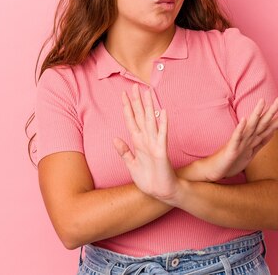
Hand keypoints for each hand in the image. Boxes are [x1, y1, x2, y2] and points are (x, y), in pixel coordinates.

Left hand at [113, 84, 180, 202]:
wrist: (161, 192)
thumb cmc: (148, 179)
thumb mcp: (131, 165)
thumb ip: (124, 152)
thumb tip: (114, 139)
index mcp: (138, 142)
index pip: (131, 121)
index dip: (127, 108)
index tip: (123, 95)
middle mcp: (146, 140)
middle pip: (140, 117)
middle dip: (137, 102)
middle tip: (134, 86)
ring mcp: (154, 144)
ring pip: (151, 121)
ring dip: (149, 107)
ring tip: (148, 93)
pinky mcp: (161, 151)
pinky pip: (161, 136)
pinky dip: (162, 124)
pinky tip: (163, 112)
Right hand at [201, 98, 277, 181]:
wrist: (212, 170)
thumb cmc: (231, 161)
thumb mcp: (250, 153)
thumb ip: (260, 142)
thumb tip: (272, 133)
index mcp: (252, 139)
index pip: (268, 127)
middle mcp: (246, 138)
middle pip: (261, 123)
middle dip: (271, 112)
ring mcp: (238, 142)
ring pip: (249, 127)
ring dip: (255, 114)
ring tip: (262, 102)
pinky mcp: (230, 149)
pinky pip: (236, 138)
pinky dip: (240, 129)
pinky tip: (244, 120)